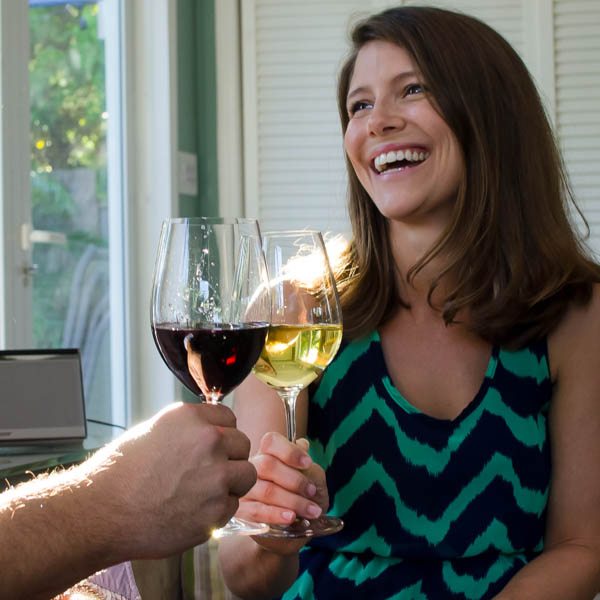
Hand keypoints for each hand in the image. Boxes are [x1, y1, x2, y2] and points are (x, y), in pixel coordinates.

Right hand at [80, 402, 256, 560]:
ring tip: (204, 492)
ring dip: (231, 484)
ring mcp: (216, 476)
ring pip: (246, 475)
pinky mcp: (217, 509)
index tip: (211, 446)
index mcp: (192, 418)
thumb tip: (214, 428)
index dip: (222, 433)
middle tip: (207, 472)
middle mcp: (209, 441)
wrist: (102, 513)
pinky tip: (193, 511)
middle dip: (230, 457)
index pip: (229, 417)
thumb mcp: (156, 431)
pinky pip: (233, 505)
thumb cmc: (122, 473)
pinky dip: (218, 510)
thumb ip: (190, 428)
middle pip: (243, 444)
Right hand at [236, 432, 328, 526]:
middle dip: (295, 480)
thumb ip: (307, 464)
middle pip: (267, 465)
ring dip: (293, 501)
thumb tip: (302, 445)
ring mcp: (244, 490)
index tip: (308, 463)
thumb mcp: (312, 478)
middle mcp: (252, 468)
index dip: (289, 451)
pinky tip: (291, 517)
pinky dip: (277, 514)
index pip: (271, 442)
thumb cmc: (303, 497)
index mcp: (268, 454)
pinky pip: (257, 511)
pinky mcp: (242, 512)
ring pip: (266, 490)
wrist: (296, 528)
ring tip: (311, 511)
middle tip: (312, 491)